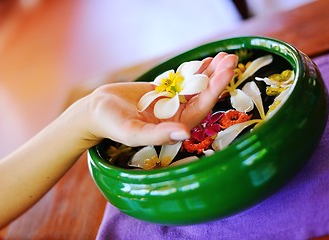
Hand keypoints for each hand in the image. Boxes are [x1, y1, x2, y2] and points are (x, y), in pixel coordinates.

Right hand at [71, 52, 237, 147]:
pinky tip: (206, 61)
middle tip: (231, 59)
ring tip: (224, 56)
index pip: (200, 109)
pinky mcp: (165, 92)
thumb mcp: (132, 132)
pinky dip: (194, 70)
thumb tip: (184, 135)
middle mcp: (176, 116)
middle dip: (217, 78)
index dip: (214, 91)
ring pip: (195, 87)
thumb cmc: (112, 124)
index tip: (226, 72)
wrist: (98, 110)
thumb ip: (157, 136)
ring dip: (209, 72)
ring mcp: (171, 103)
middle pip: (202, 96)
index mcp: (173, 128)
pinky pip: (182, 80)